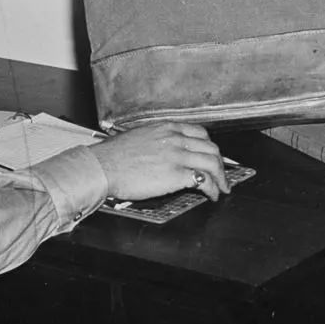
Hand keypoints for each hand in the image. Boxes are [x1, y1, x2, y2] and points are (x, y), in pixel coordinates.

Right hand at [90, 122, 229, 202]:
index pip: (200, 132)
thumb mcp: (139, 137)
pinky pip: (204, 181)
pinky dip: (212, 189)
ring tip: (221, 188)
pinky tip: (211, 195)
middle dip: (220, 164)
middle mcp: (175, 139)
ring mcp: (177, 156)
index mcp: (166, 128)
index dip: (210, 147)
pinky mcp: (176, 175)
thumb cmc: (114, 155)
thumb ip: (157, 141)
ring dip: (221, 178)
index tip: (211, 156)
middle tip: (221, 175)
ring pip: (212, 163)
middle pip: (211, 148)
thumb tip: (164, 152)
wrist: (103, 166)